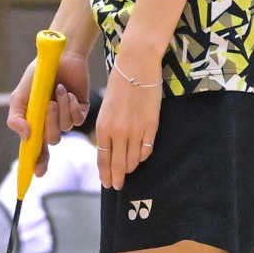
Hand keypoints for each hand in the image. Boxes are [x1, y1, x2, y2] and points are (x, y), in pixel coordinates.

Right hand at [5, 46, 90, 173]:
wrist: (59, 56)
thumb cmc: (37, 74)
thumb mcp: (21, 96)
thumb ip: (16, 117)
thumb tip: (25, 136)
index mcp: (36, 123)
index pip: (36, 149)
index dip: (36, 163)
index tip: (36, 173)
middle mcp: (51, 123)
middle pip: (52, 140)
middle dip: (50, 124)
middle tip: (49, 105)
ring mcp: (66, 117)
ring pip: (65, 127)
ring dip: (62, 108)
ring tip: (59, 90)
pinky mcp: (81, 109)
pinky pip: (78, 118)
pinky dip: (73, 105)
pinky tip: (69, 93)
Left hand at [96, 54, 162, 189]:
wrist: (136, 66)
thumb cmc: (118, 84)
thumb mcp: (106, 109)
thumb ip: (107, 129)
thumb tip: (110, 148)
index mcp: (102, 127)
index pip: (103, 158)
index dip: (105, 173)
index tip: (107, 183)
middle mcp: (117, 132)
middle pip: (118, 164)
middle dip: (118, 177)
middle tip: (118, 186)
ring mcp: (135, 131)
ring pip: (133, 159)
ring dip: (131, 167)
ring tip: (129, 171)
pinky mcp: (151, 126)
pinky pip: (147, 149)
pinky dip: (143, 155)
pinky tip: (141, 157)